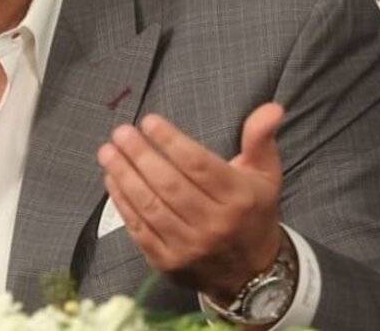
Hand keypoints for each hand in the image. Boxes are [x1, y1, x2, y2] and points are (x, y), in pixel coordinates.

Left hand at [97, 103, 285, 302]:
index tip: (148, 121)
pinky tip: (112, 180)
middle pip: (169, 185)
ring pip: (150, 207)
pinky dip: (122, 203)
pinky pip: (139, 229)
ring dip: (124, 176)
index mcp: (239, 198)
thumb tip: (271, 108)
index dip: (170, 141)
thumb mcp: (265, 173)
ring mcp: (189, 247)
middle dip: (140, 155)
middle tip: (121, 133)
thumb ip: (260, 138)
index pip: (198, 165)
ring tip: (108, 152)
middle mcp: (215, 225)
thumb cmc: (252, 211)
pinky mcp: (168, 262)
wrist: (251, 272)